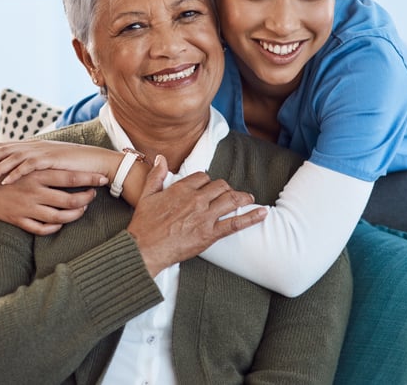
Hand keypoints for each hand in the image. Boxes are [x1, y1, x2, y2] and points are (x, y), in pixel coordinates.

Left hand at [0, 141, 117, 187]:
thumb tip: (15, 169)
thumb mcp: (46, 163)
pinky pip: (27, 167)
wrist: (93, 161)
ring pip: (9, 159)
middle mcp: (30, 146)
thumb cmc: (71, 165)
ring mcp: (38, 151)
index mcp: (27, 146)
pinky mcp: (48, 160)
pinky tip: (3, 183)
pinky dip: (14, 174)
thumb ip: (30, 163)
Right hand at [0, 165, 107, 234]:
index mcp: (37, 173)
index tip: (104, 179)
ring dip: (74, 216)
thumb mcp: (22, 161)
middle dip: (86, 200)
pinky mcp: (17, 219)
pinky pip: (41, 229)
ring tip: (80, 211)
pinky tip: (60, 224)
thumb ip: (41, 161)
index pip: (71, 177)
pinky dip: (54, 228)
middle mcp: (35, 190)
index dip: (90, 179)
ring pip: (59, 218)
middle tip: (93, 197)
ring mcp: (26, 207)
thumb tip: (60, 157)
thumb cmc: (1, 170)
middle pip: (70, 200)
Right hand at [127, 155, 264, 275]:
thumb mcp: (146, 195)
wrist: (145, 248)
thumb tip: (161, 158)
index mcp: (181, 188)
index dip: (207, 181)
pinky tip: (262, 214)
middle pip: (220, 186)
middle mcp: (196, 199)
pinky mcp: (210, 233)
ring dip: (243, 198)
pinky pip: (235, 223)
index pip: (203, 177)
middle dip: (226, 188)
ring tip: (249, 199)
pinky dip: (251, 217)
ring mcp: (205, 216)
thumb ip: (156, 175)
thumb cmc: (144, 224)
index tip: (208, 187)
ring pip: (231, 200)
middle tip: (229, 194)